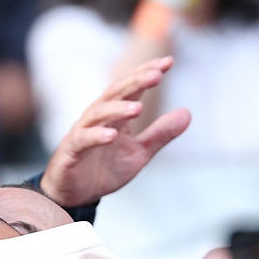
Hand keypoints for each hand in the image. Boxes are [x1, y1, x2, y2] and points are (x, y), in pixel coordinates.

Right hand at [39, 57, 190, 207]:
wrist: (76, 195)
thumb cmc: (105, 170)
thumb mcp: (139, 153)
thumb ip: (160, 134)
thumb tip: (188, 113)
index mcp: (114, 116)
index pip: (130, 88)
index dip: (146, 73)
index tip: (168, 62)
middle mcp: (97, 119)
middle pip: (115, 93)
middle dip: (135, 82)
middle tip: (156, 75)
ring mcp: (82, 133)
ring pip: (98, 113)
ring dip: (117, 109)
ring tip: (138, 109)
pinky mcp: (70, 151)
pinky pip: (83, 139)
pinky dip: (96, 135)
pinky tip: (112, 135)